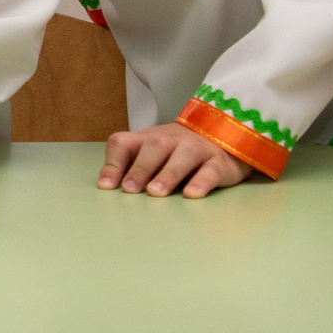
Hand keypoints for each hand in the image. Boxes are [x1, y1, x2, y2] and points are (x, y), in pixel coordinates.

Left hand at [99, 121, 249, 197]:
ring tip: (156, 193)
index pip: (124, 142)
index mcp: (148, 139)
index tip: (106, 186)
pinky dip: (201, 181)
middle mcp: (172, 140)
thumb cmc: (178, 153)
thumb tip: (107, 187)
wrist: (226, 137)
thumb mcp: (153, 155)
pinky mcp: (219, 163)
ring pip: (183, 156)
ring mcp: (197, 148)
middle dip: (140, 168)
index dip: (113, 163)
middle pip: (154, 146)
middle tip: (129, 189)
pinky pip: (211, 170)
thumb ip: (131, 167)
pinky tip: (192, 194)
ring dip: (168, 174)